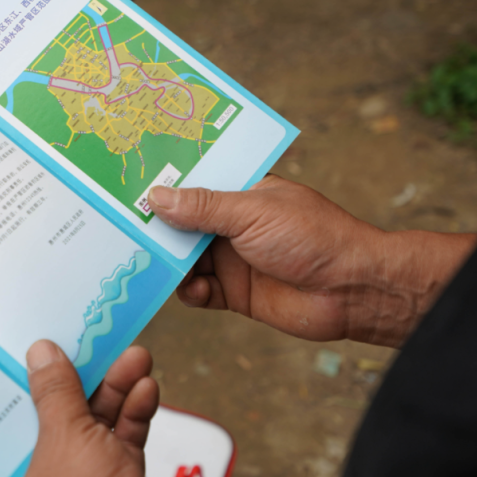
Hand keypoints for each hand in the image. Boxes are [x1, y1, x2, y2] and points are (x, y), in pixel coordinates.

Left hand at [0, 341, 173, 476]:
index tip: (41, 340)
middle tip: (99, 340)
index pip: (9, 410)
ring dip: (118, 389)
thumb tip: (42, 352)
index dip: (25, 373)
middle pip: (57, 410)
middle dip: (85, 374)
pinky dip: (136, 413)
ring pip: (96, 421)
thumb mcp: (70, 440)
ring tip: (136, 357)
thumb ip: (57, 393)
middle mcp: (39, 476)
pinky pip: (123, 439)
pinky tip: (147, 388)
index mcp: (10, 474)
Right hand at [149, 176, 476, 347]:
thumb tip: (156, 197)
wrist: (351, 291)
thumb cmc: (313, 237)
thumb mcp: (251, 212)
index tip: (129, 186)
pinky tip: (194, 289)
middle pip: (182, 223)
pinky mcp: (234, 293)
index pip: (194, 184)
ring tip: (152, 262)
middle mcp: (232, 223)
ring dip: (170, 262)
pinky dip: (189, 291)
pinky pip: (198, 291)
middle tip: (125, 230)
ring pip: (184, 259)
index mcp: (240, 192)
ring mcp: (232, 258)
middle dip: (158, 228)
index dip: (165, 186)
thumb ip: (202, 207)